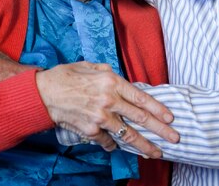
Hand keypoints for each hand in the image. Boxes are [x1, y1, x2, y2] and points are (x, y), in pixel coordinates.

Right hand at [36, 62, 179, 157]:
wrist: (43, 93)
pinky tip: (118, 145)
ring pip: (128, 135)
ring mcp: (100, 118)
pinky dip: (113, 144)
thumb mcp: (91, 66)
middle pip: (140, 119)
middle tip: (175, 138)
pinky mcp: (90, 131)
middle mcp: (109, 100)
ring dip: (144, 145)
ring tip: (156, 152)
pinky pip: (108, 141)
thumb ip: (110, 74)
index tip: (170, 118)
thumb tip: (125, 84)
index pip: (141, 98)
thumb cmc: (66, 77)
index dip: (158, 109)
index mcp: (112, 82)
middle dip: (160, 130)